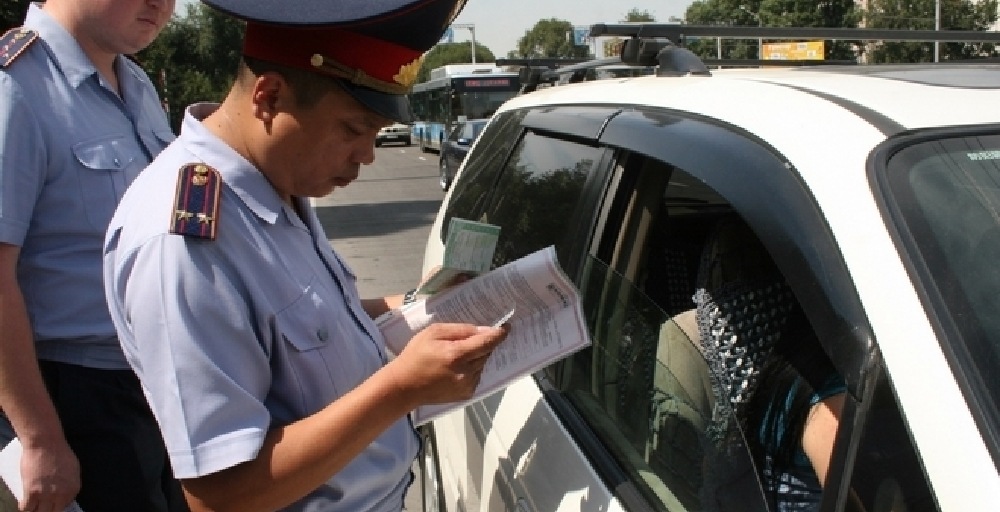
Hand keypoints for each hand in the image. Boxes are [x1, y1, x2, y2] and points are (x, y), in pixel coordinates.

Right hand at [18, 438, 79, 511]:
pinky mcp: (32, 492)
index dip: (57, 505)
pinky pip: (26, 508)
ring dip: (36, 509)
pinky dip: (24, 508)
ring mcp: (46, 494)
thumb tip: (65, 492)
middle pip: (53, 511)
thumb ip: (69, 482)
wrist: (46, 443)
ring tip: (34, 505)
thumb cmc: (59, 451)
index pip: (65, 506)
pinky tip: (24, 504)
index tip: (51, 503)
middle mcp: (61, 494)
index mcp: (73, 488)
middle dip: (47, 509)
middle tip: (41, 505)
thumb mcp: (73, 469)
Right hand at [388, 323, 508, 405]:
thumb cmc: (416, 355)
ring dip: (476, 357)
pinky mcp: (466, 395)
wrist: (405, 386)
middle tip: (468, 340)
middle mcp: (466, 372)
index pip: (488, 342)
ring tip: (457, 355)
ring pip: (482, 365)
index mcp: (457, 355)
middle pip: (487, 353)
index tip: (506, 327)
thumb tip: (482, 330)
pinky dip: (471, 369)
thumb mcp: (433, 333)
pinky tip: (455, 369)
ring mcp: (467, 385)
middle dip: (483, 344)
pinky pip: (476, 376)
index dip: (499, 333)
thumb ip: (460, 330)